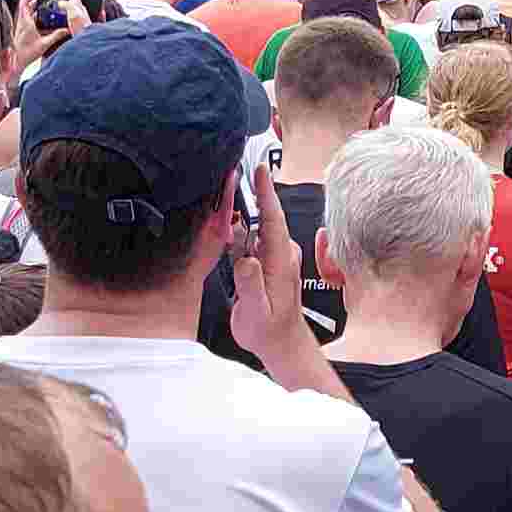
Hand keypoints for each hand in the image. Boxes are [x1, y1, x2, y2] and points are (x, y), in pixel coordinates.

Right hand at [230, 175, 325, 377]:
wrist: (280, 342)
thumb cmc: (268, 329)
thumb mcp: (256, 312)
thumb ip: (250, 286)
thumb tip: (247, 260)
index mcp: (280, 261)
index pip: (273, 220)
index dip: (267, 193)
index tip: (262, 169)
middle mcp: (282, 254)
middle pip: (266, 216)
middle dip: (252, 193)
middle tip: (233, 174)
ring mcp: (276, 256)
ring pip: (258, 226)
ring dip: (243, 212)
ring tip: (229, 197)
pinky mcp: (268, 262)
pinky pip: (254, 238)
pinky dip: (241, 229)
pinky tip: (230, 225)